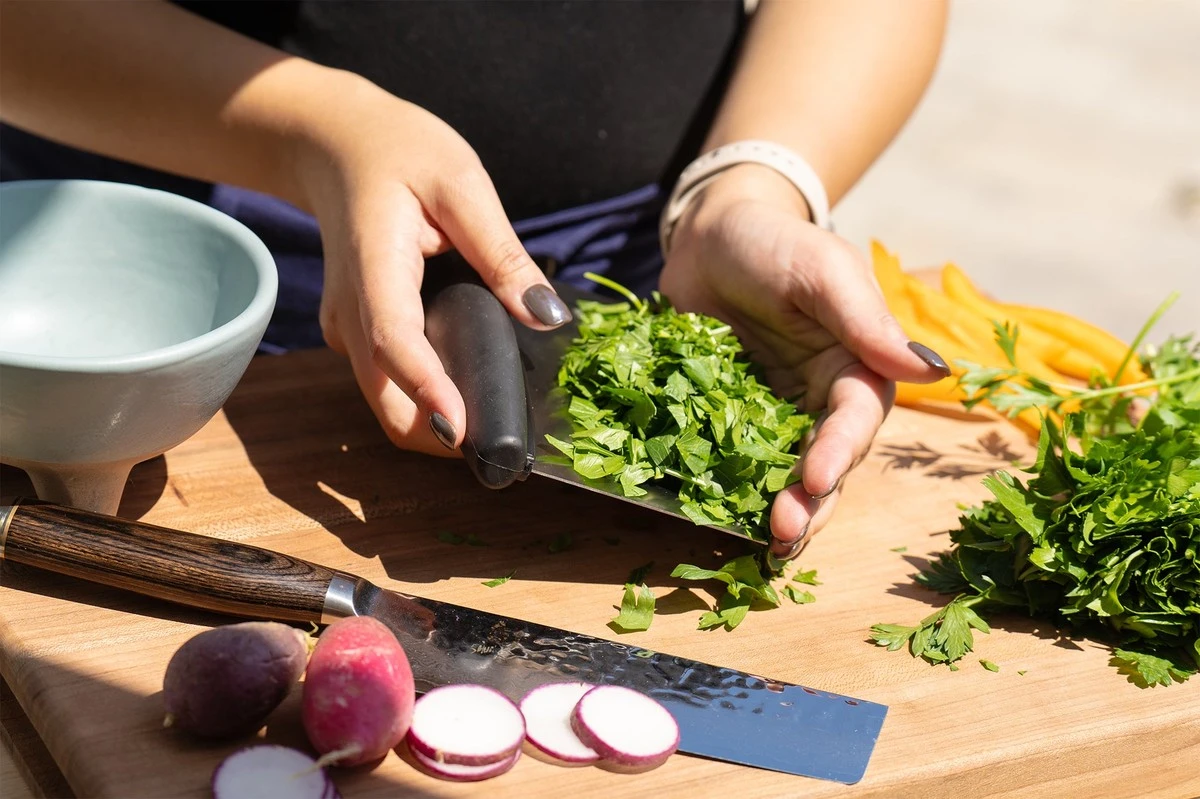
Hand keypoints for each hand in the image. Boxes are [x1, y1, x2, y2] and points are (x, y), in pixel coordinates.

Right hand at [288, 75, 571, 454]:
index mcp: (374, 269)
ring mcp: (347, 330)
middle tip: (508, 448)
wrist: (334, 144)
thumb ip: (503, 252)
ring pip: (386, 402)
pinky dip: (426, 401)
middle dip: (440, 433)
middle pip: (385, 400)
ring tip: (501, 426)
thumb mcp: (462, 184)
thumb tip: (547, 315)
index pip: (395, 343)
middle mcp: (350, 313)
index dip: (429, 392)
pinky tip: (474, 390)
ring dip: (435, 423)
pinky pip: (389, 384)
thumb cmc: (399, 152)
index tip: (463, 433)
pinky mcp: (358, 336)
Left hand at [659, 164, 949, 556]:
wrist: (708, 236)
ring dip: (785, 510)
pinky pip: (739, 462)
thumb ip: (866, 320)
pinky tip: (726, 523)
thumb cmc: (774, 243)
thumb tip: (932, 371)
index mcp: (859, 365)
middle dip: (813, 500)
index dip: (840, 450)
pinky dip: (735, 493)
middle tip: (785, 532)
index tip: (816, 476)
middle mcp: (825, 399)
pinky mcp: (733, 420)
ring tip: (770, 544)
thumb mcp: (821, 271)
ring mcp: (778, 414)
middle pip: (829, 462)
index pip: (857, 417)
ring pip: (789, 474)